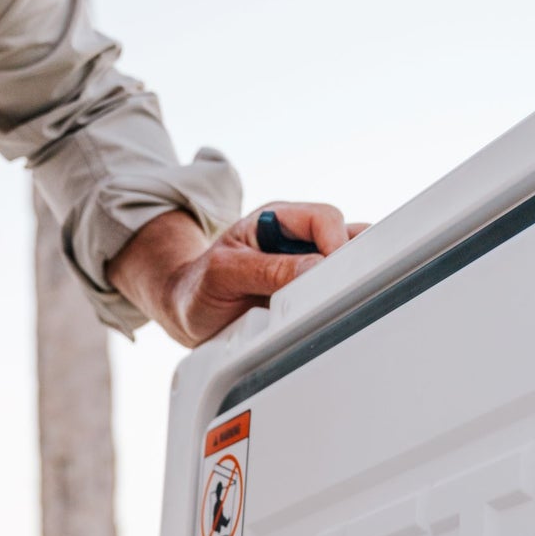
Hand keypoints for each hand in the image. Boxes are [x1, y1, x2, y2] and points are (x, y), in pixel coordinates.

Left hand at [109, 201, 365, 352]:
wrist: (185, 313)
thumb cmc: (197, 287)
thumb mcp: (223, 274)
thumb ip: (268, 270)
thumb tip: (316, 269)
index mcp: (275, 220)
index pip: (323, 219)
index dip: (336, 243)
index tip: (334, 275)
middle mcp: (296, 239)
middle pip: (345, 238)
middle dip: (349, 263)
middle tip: (342, 293)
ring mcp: (304, 265)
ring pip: (347, 265)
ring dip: (345, 284)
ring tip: (336, 307)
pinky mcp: (306, 292)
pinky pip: (335, 292)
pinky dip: (337, 303)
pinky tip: (329, 317)